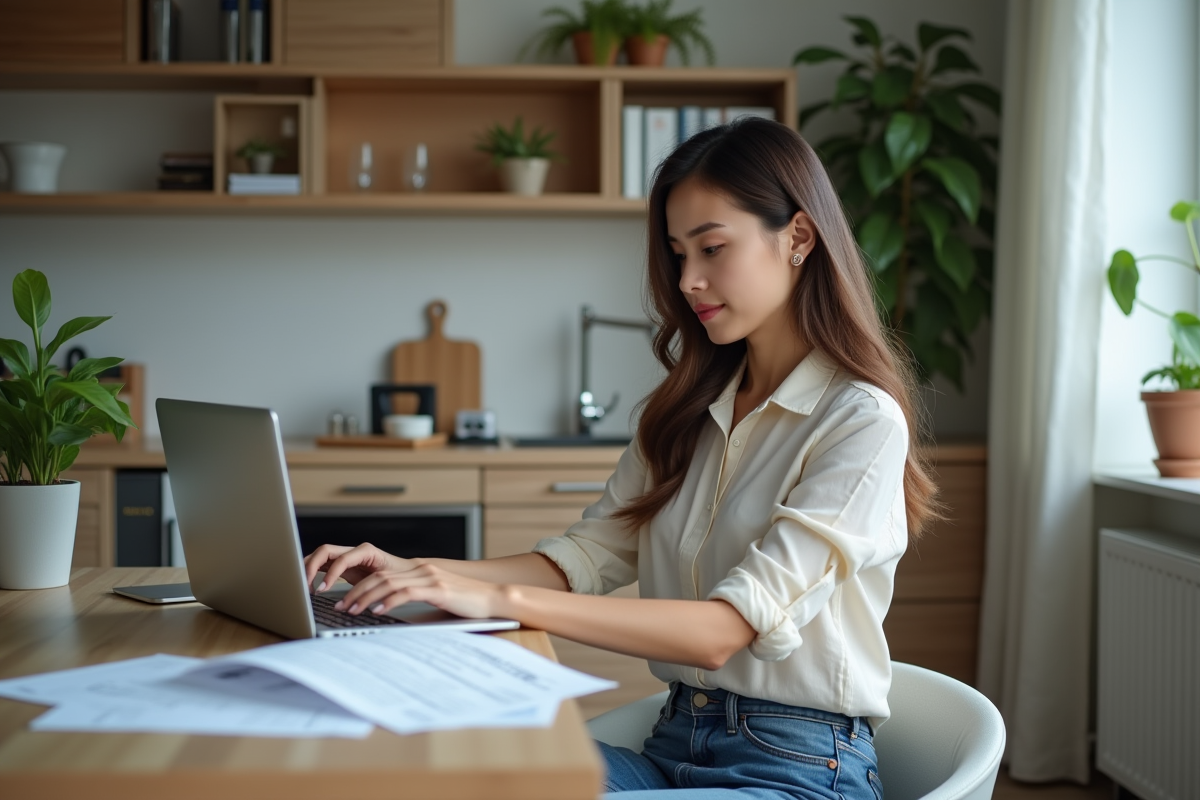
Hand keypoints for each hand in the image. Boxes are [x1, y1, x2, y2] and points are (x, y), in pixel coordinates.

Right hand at [304, 542, 405, 590]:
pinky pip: (322, 565)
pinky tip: (311, 586)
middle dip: (311, 567)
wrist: (405, 574)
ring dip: (308, 569)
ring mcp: (346, 556)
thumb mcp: (388, 583)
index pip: (341, 559)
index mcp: (366, 551)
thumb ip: (373, 589)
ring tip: (304, 587)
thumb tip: (358, 603)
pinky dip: (313, 573)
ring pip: (320, 556)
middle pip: (324, 551)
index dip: (330, 574)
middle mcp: (354, 551)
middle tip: (306, 586)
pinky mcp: (342, 565)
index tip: (322, 589)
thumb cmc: (399, 577)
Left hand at [334, 560, 509, 620]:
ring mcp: (430, 577)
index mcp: (418, 569)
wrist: (494, 599)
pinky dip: (389, 600)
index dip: (358, 586)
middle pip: (379, 577)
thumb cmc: (465, 603)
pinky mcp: (438, 588)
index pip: (381, 574)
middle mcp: (421, 569)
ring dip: (366, 597)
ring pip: (388, 583)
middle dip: (355, 592)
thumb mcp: (435, 597)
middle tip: (340, 606)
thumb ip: (414, 598)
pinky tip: (378, 610)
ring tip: (352, 610)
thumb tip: (388, 611)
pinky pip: (406, 592)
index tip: (343, 600)